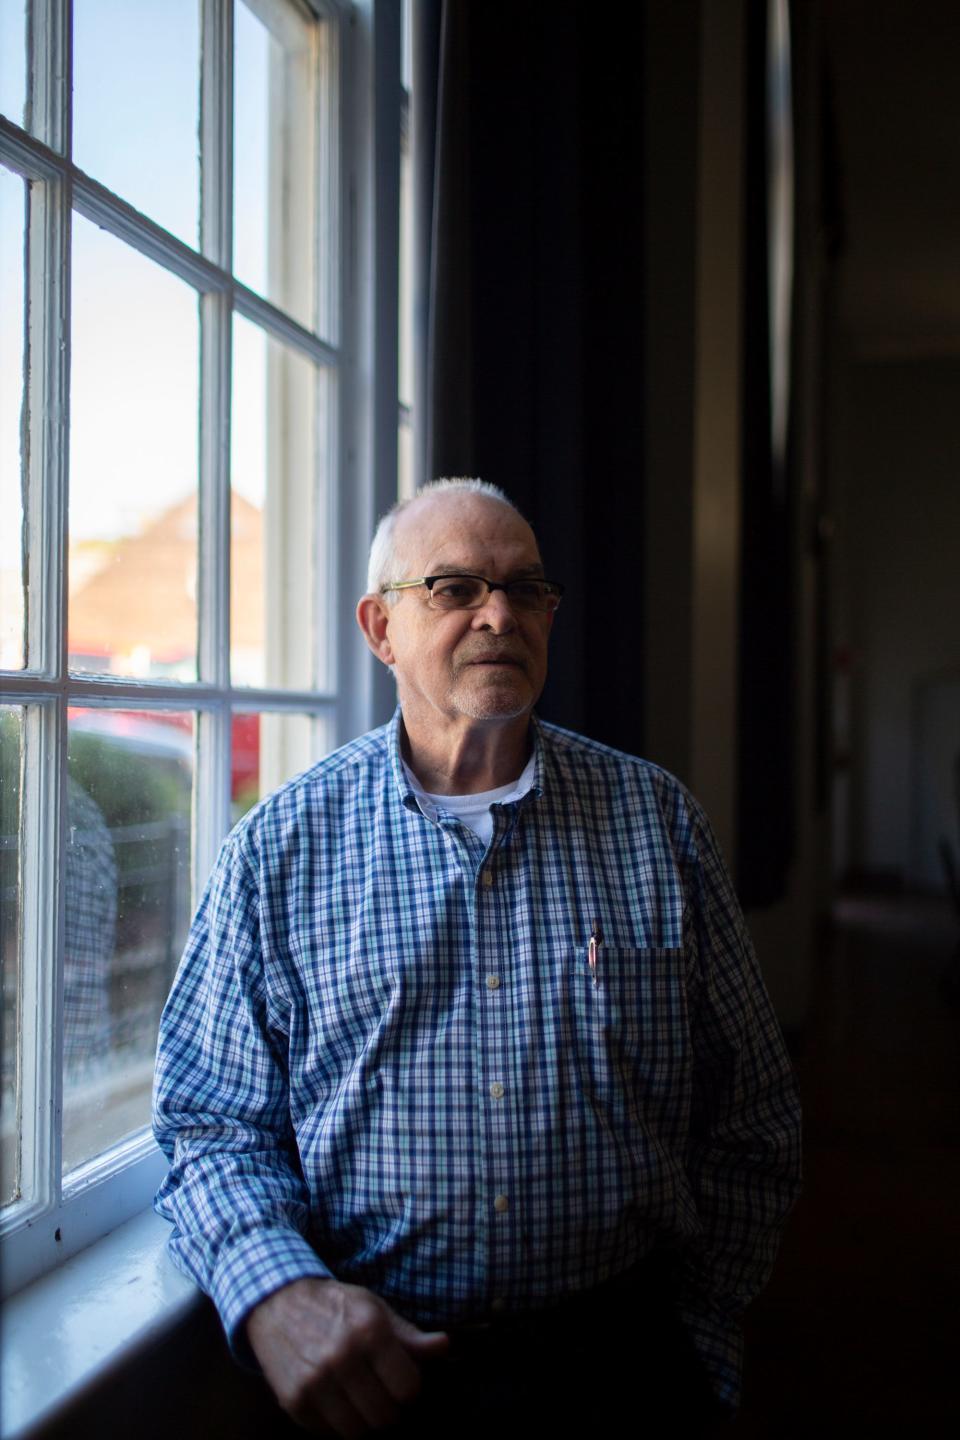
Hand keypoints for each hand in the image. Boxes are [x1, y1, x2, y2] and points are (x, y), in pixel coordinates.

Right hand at [245, 1277, 449, 1433]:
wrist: (277, 1303)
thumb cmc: (334, 1306)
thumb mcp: (374, 1308)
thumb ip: (410, 1335)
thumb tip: (445, 1347)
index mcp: (369, 1331)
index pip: (409, 1388)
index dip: (409, 1388)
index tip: (401, 1379)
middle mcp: (342, 1357)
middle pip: (385, 1416)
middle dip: (389, 1409)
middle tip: (381, 1392)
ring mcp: (315, 1382)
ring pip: (357, 1432)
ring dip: (364, 1421)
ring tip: (360, 1399)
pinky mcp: (294, 1401)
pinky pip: (328, 1434)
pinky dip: (338, 1424)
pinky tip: (337, 1401)